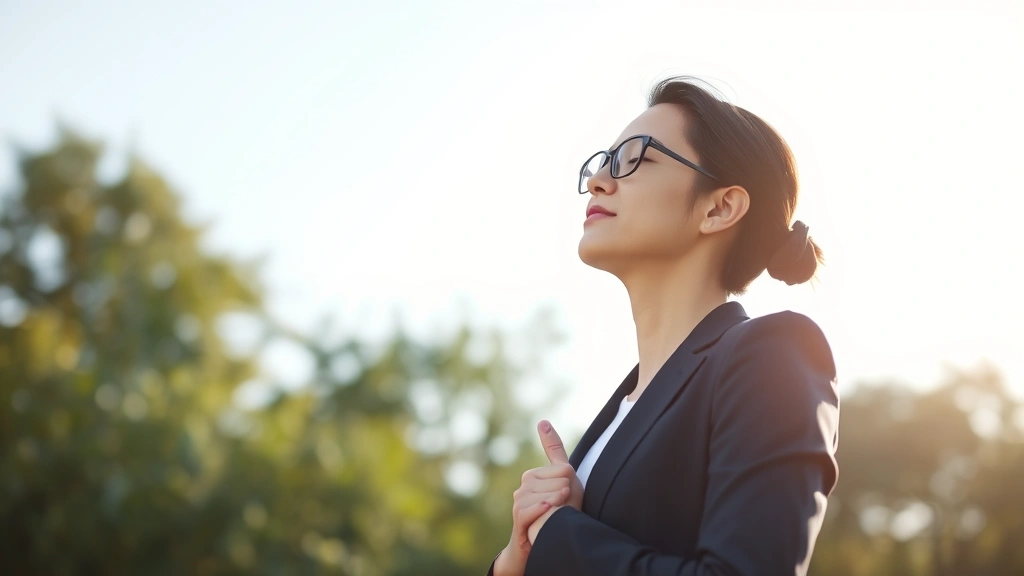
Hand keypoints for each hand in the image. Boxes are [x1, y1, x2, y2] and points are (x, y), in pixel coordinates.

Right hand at [494, 420, 582, 575]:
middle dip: (566, 499)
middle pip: (560, 482)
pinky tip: (548, 512)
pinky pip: (532, 509)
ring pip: (549, 496)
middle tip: (560, 510)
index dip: (572, 486)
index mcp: (534, 473)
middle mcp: (524, 483)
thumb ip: (553, 449)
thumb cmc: (557, 509)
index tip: (565, 496)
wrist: (545, 541)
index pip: (565, 469)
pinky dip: (543, 511)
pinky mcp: (519, 517)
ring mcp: (519, 500)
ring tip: (556, 517)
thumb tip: (542, 420)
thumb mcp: (562, 478)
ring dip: (559, 509)